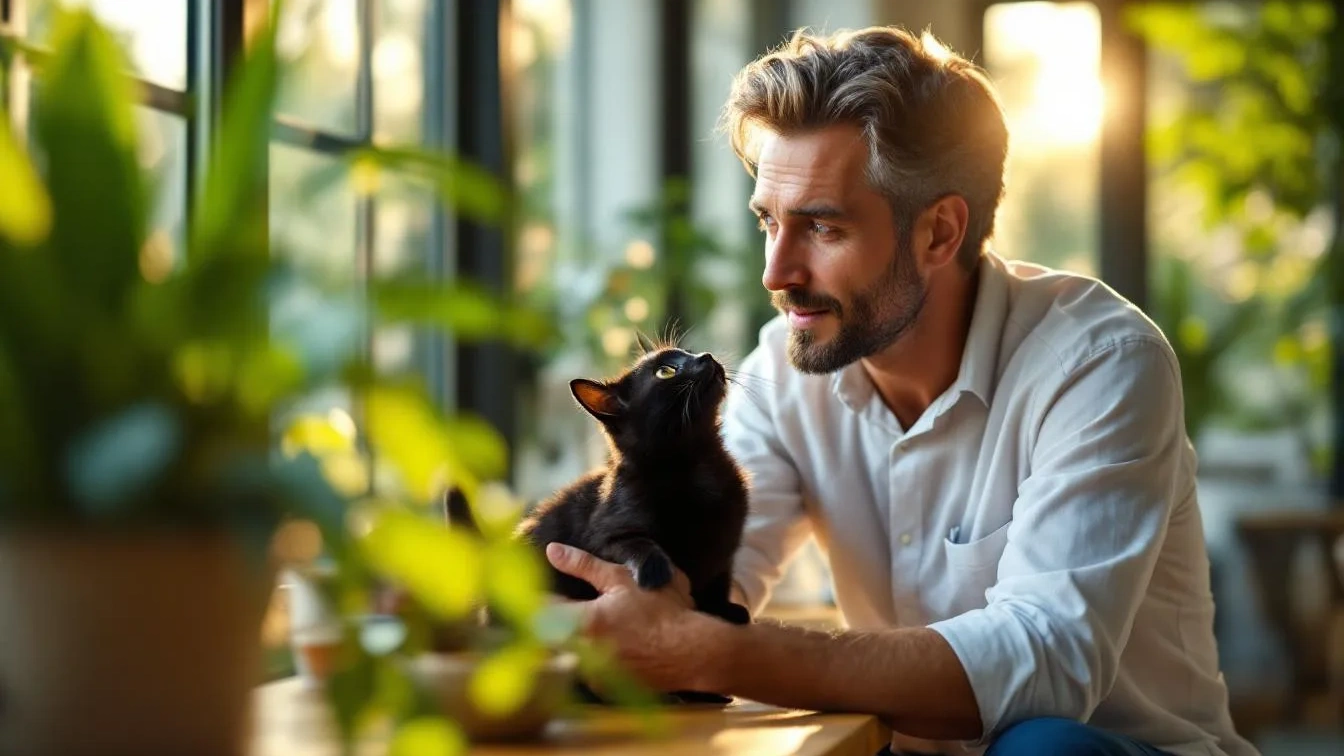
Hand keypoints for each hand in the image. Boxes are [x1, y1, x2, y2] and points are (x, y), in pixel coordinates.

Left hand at [545, 542, 720, 692]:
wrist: (694, 651)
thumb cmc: (663, 610)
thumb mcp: (623, 579)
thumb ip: (584, 565)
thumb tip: (552, 551)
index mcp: (582, 623)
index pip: (537, 611)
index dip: (532, 598)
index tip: (531, 588)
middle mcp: (581, 653)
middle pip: (544, 638)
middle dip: (546, 622)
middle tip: (554, 606)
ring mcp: (592, 675)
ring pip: (563, 657)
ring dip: (564, 641)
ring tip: (586, 626)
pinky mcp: (605, 689)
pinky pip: (583, 671)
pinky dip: (585, 658)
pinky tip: (604, 646)